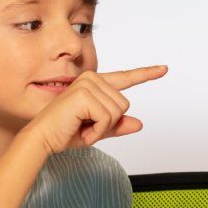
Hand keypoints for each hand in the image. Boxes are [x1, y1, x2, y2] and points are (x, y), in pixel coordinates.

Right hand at [24, 66, 167, 154]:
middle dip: (109, 123)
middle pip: (124, 104)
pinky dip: (96, 130)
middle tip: (86, 127)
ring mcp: (87, 84)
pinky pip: (107, 118)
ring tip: (82, 127)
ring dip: (102, 127)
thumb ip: (117, 125)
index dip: (146, 74)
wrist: (43, 139)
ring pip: (118, 111)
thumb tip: (139, 124)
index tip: (164, 69)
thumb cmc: (64, 133)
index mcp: (95, 84)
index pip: (124, 78)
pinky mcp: (84, 94)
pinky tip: (81, 128)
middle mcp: (92, 79)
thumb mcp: (97, 130)